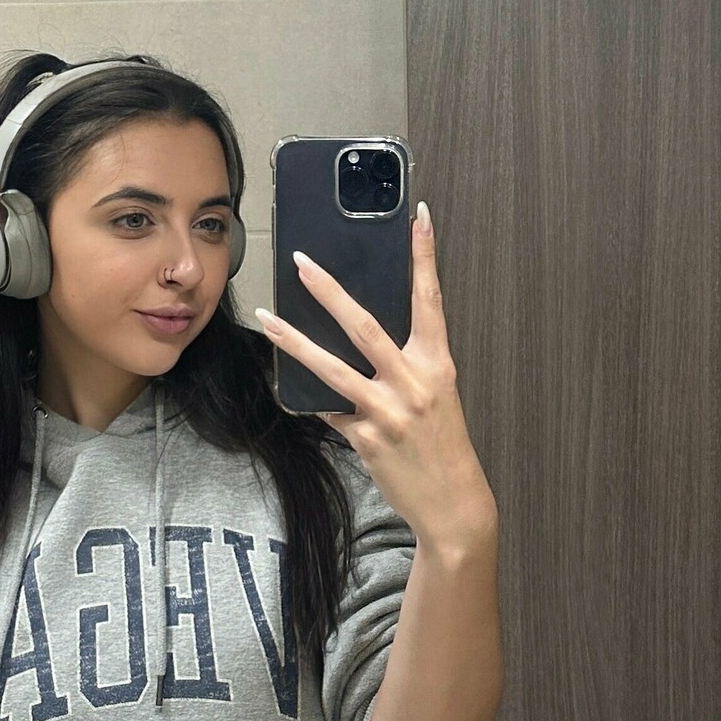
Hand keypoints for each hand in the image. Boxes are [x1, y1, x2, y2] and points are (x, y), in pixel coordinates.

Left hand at [254, 200, 496, 550]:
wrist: (453, 504)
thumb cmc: (444, 447)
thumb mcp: (438, 397)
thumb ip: (407, 366)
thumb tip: (362, 337)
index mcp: (438, 364)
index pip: (431, 299)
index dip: (424, 256)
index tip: (418, 216)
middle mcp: (414, 382)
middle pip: (365, 325)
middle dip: (330, 290)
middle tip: (302, 262)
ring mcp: (388, 411)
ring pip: (332, 367)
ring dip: (294, 341)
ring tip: (266, 319)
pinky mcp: (367, 439)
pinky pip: (328, 409)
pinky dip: (307, 397)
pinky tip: (285, 384)